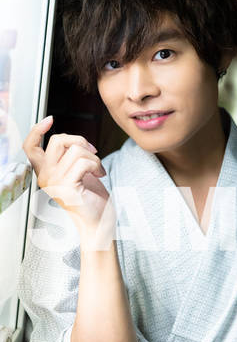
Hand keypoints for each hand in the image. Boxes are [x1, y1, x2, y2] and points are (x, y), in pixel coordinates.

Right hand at [23, 116, 114, 237]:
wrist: (99, 221)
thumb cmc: (91, 198)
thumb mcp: (76, 172)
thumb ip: (68, 157)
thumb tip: (73, 139)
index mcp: (45, 172)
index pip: (30, 147)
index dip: (36, 130)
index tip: (50, 119)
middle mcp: (45, 177)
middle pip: (58, 140)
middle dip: (80, 140)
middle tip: (93, 152)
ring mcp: (54, 182)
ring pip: (75, 150)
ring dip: (93, 156)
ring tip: (98, 168)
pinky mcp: (67, 187)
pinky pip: (84, 162)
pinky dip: (97, 165)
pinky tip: (101, 174)